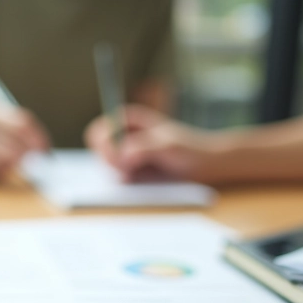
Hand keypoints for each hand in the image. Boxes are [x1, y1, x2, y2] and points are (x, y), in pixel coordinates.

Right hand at [0, 101, 48, 178]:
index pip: (24, 124)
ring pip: (7, 162)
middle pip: (19, 147)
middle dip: (28, 158)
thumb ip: (5, 125)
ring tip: (0, 162)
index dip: (39, 139)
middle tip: (32, 164)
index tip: (45, 150)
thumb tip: (34, 145)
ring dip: (10, 166)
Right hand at [84, 105, 218, 182]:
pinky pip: (117, 178)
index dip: (104, 146)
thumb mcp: (167, 146)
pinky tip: (140, 181)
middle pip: (99, 151)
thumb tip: (123, 157)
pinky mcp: (131, 172)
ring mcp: (126, 155)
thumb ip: (144, 149)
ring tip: (139, 174)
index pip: (99, 132)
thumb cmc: (189, 149)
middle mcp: (123, 136)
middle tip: (129, 171)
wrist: (204, 165)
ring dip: (119, 173)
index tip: (117, 157)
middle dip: (111, 162)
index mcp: (128, 120)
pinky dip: (125, 182)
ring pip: (106, 167)